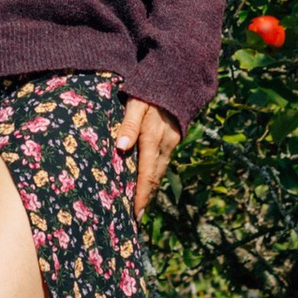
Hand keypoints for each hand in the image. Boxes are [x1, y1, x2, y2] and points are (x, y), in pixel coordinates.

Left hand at [117, 97, 178, 219]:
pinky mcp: (172, 139)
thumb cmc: (149, 90)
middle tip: (135, 217)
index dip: (141, 196)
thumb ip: (127, 125)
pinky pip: (162, 162)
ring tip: (140, 205)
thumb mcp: (135, 104)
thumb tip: (120, 148)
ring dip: (150, 188)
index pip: (147, 175)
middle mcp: (165, 145)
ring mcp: (171, 142)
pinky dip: (154, 175)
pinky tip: (147, 181)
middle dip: (146, 198)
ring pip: (160, 171)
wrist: (177, 79)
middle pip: (155, 178)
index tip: (135, 214)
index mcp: (153, 139)